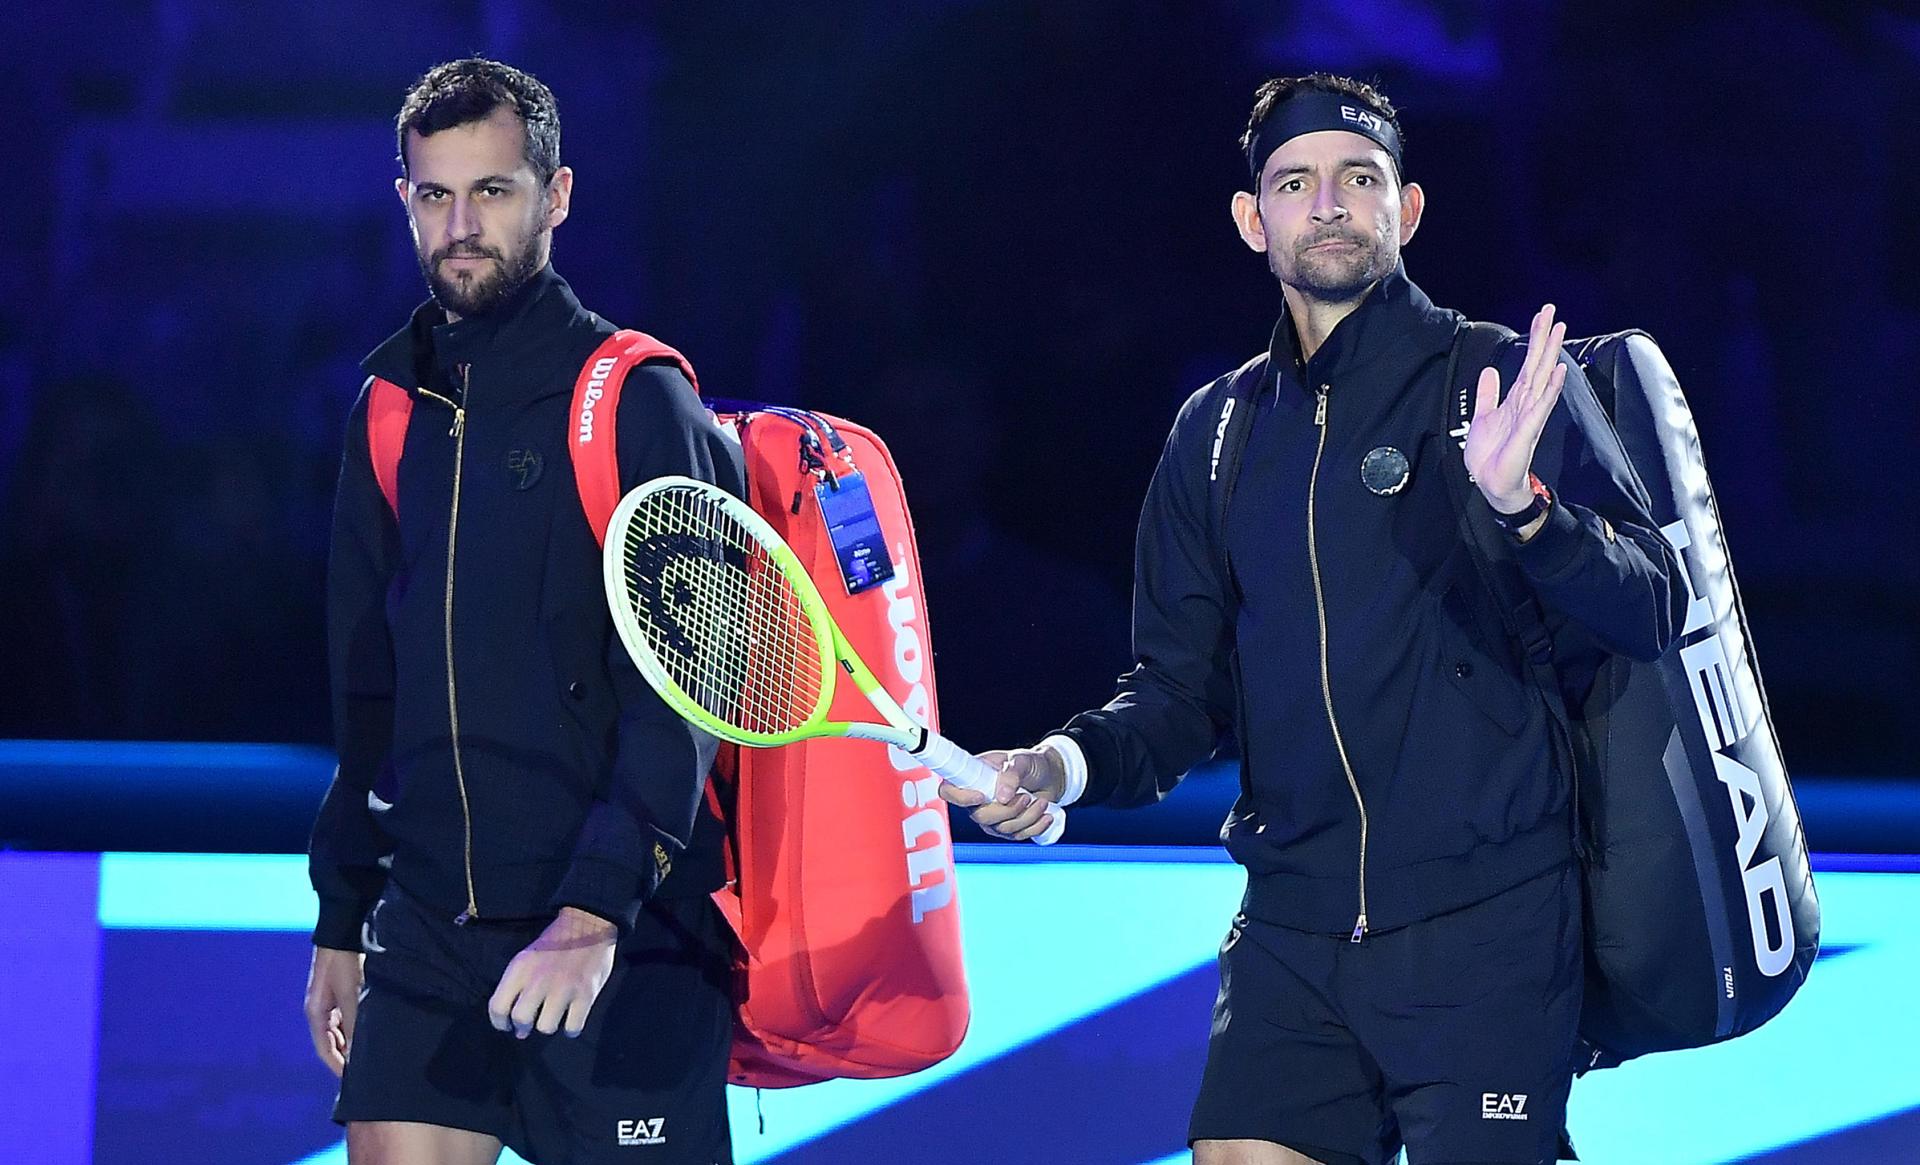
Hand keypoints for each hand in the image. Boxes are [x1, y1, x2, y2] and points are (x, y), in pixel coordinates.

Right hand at [304, 946, 364, 1076]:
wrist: (344, 931)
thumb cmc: (345, 962)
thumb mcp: (351, 995)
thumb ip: (354, 1025)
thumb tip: (358, 1053)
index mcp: (316, 1014)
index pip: (325, 1050)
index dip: (339, 1067)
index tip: (354, 1082)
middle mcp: (321, 1011)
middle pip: (333, 1043)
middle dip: (348, 1057)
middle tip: (368, 1070)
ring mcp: (331, 1003)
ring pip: (342, 1032)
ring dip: (354, 1042)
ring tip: (373, 1054)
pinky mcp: (342, 994)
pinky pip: (349, 1019)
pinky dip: (358, 1028)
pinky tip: (373, 1032)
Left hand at [488, 907, 617, 1038]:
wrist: (587, 924)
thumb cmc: (554, 944)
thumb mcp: (527, 958)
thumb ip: (518, 989)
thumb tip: (518, 1029)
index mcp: (520, 968)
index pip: (497, 1006)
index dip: (499, 1022)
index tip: (507, 1026)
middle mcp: (539, 979)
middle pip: (521, 1019)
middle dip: (523, 1026)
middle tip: (531, 1022)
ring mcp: (564, 987)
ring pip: (546, 1027)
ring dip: (548, 1026)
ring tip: (553, 1017)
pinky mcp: (586, 993)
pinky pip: (573, 1027)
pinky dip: (571, 1029)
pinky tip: (572, 1019)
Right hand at [937, 747, 1063, 842]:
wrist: (1050, 777)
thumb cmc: (1031, 764)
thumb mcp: (1022, 760)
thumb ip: (1011, 773)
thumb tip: (1002, 796)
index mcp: (973, 777)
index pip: (949, 791)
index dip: (960, 797)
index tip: (981, 796)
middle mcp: (977, 800)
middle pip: (980, 817)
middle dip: (1008, 811)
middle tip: (1026, 797)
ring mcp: (992, 817)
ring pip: (1003, 829)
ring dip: (1027, 817)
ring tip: (1041, 801)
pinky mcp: (1008, 829)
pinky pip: (1018, 836)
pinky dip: (1035, 827)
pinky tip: (1046, 815)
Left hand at [1465, 303, 1566, 512]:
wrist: (1492, 483)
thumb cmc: (1491, 454)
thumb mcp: (1482, 417)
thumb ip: (1487, 394)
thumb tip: (1490, 371)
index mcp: (1515, 399)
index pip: (1527, 363)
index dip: (1533, 339)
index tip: (1541, 316)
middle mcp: (1526, 403)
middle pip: (1537, 363)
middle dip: (1544, 337)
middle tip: (1552, 311)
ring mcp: (1530, 415)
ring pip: (1542, 378)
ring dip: (1550, 354)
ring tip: (1559, 330)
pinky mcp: (1528, 430)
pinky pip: (1541, 406)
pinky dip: (1550, 388)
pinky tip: (1558, 371)